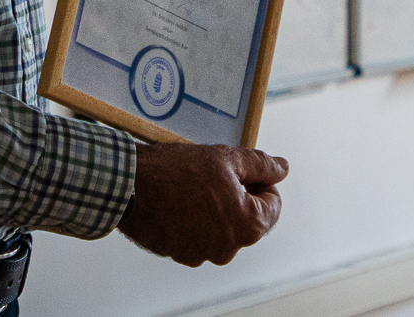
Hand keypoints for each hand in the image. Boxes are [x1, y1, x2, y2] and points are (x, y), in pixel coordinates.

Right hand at [118, 142, 287, 265]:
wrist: (130, 185)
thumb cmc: (178, 170)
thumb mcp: (227, 158)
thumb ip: (261, 165)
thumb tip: (283, 168)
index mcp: (248, 225)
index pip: (273, 203)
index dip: (260, 180)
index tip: (239, 170)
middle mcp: (229, 248)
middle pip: (249, 217)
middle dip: (239, 196)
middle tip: (216, 175)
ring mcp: (203, 255)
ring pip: (224, 227)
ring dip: (217, 209)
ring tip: (195, 186)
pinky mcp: (181, 255)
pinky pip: (200, 236)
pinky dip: (196, 220)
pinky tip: (180, 200)